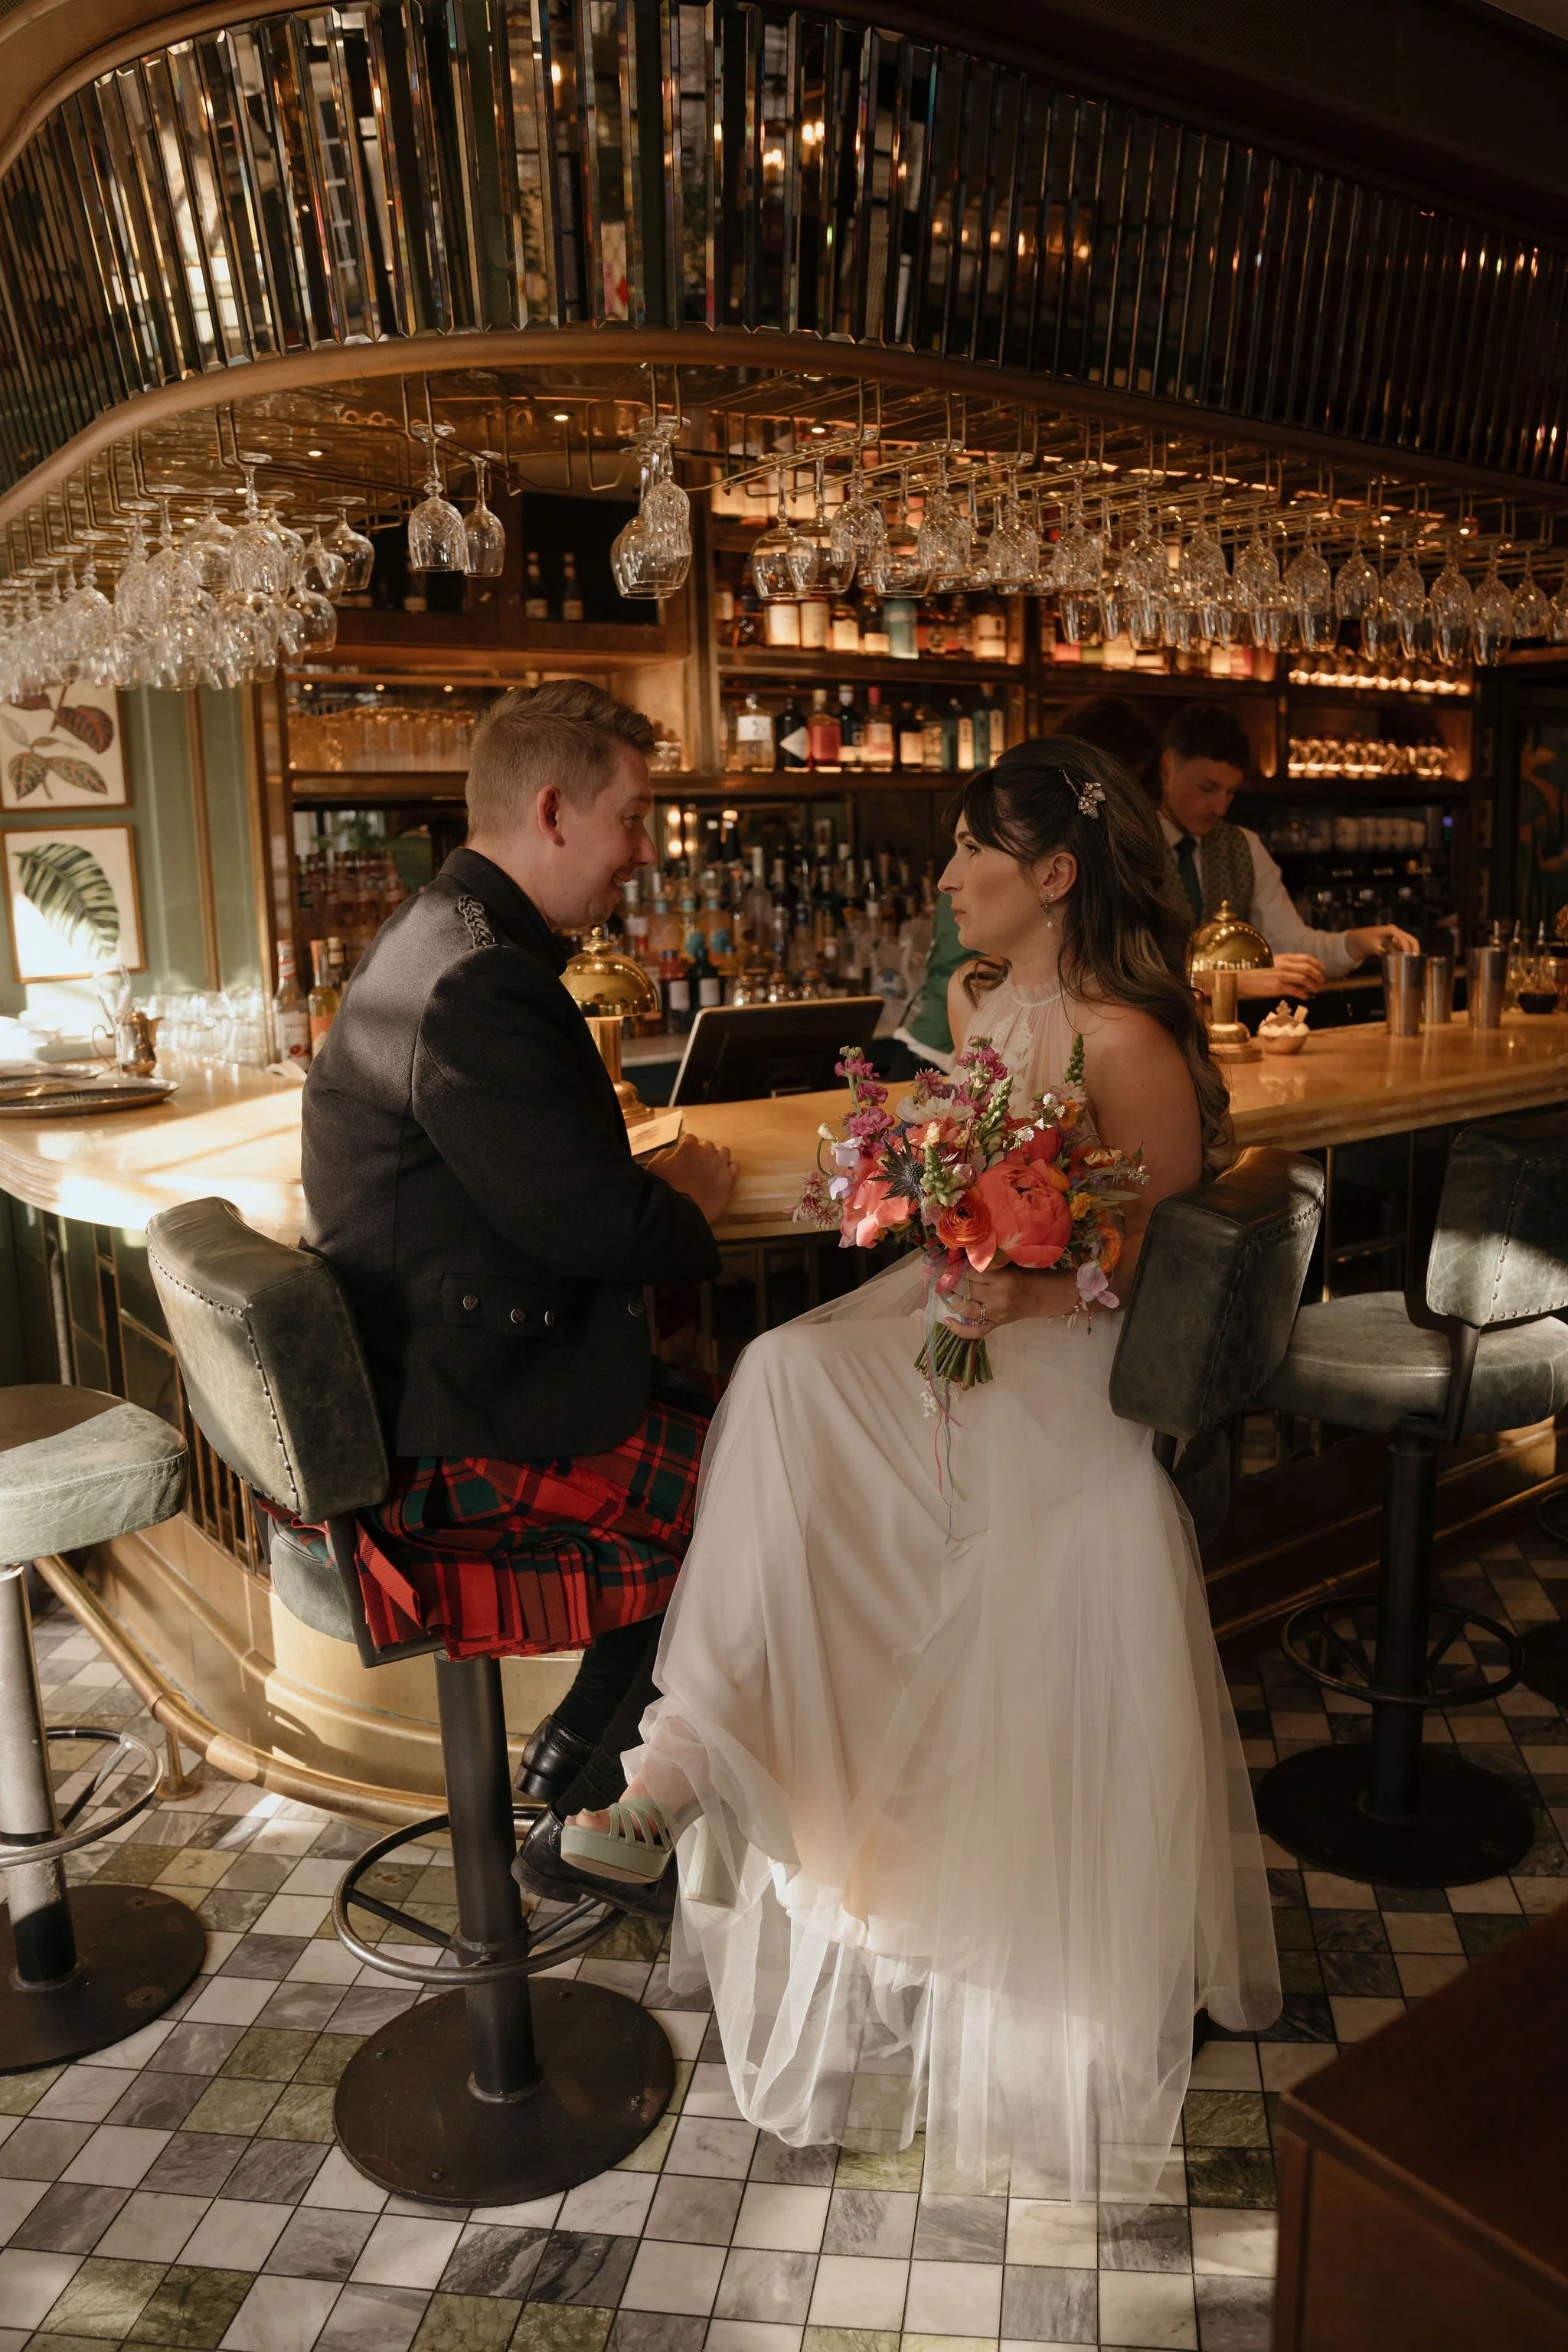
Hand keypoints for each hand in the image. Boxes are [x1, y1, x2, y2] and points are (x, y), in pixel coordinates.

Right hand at [649, 1135, 735, 1224]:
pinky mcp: (728, 1180)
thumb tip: (674, 1152)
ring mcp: (719, 1165)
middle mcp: (706, 1152)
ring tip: (711, 1169)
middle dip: (702, 1153)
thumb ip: (665, 1154)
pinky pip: (734, 1167)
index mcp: (688, 1147)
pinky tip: (721, 1176)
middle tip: (696, 1166)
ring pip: (724, 1152)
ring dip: (717, 1157)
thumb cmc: (664, 1190)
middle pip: (707, 1145)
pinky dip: (729, 1169)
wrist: (679, 1212)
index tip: (684, 1157)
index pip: (690, 1139)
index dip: (687, 1149)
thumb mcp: (655, 1168)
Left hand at [942, 1265, 1078, 1335]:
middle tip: (945, 1276)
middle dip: (953, 1282)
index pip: (972, 1272)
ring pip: (966, 1309)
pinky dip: (959, 1329)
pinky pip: (976, 1331)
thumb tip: (961, 1260)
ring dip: (952, 1300)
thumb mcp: (1009, 1265)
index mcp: (1003, 1278)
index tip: (952, 1264)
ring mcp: (996, 1313)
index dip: (959, 1268)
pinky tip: (947, 1321)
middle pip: (967, 1289)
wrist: (1043, 1296)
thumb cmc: (1027, 1276)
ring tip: (946, 1292)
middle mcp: (998, 1297)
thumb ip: (988, 1265)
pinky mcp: (996, 1324)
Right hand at [1231, 956, 1325, 999]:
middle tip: (1321, 980)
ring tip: (1316, 989)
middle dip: (1317, 975)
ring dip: (1313, 985)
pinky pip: (1296, 991)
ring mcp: (1282, 976)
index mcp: (1284, 958)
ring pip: (1304, 979)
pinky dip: (1303, 994)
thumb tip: (1296, 968)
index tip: (1322, 968)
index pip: (1305, 958)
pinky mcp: (1278, 987)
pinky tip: (1306, 997)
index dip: (1316, 963)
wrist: (1243, 977)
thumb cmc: (1255, 970)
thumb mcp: (1271, 962)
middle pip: (1308, 968)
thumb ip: (1284, 963)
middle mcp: (1285, 966)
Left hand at [1345, 922, 1418, 962]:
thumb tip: (1390, 957)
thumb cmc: (1366, 940)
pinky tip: (1406, 958)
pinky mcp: (1396, 939)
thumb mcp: (1373, 946)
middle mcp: (1396, 931)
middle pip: (1411, 939)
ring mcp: (1397, 935)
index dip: (1406, 947)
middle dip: (1414, 948)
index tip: (1408, 956)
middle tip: (1416, 958)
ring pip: (1409, 941)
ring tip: (1412, 960)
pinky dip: (1407, 950)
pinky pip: (1405, 944)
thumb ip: (1382, 951)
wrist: (1359, 938)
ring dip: (1412, 949)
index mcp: (1391, 930)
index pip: (1403, 939)